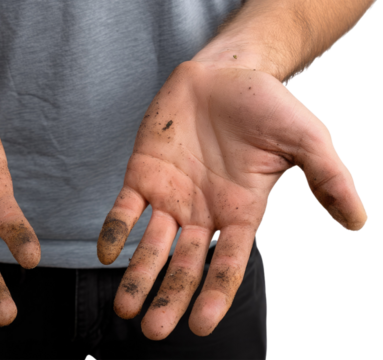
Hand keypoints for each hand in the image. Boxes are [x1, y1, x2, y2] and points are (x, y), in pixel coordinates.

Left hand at [97, 60, 366, 339]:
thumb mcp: (306, 139)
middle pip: (185, 265)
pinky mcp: (143, 174)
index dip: (215, 293)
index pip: (228, 263)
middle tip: (153, 332)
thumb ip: (329, 179)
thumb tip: (359, 221)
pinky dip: (115, 230)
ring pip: (152, 245)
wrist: (226, 73)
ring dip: (138, 276)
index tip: (202, 326)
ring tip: (124, 308)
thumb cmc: (267, 105)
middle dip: (169, 297)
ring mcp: (171, 196)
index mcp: (241, 212)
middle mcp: (203, 213)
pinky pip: (125, 208)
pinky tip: (106, 253)